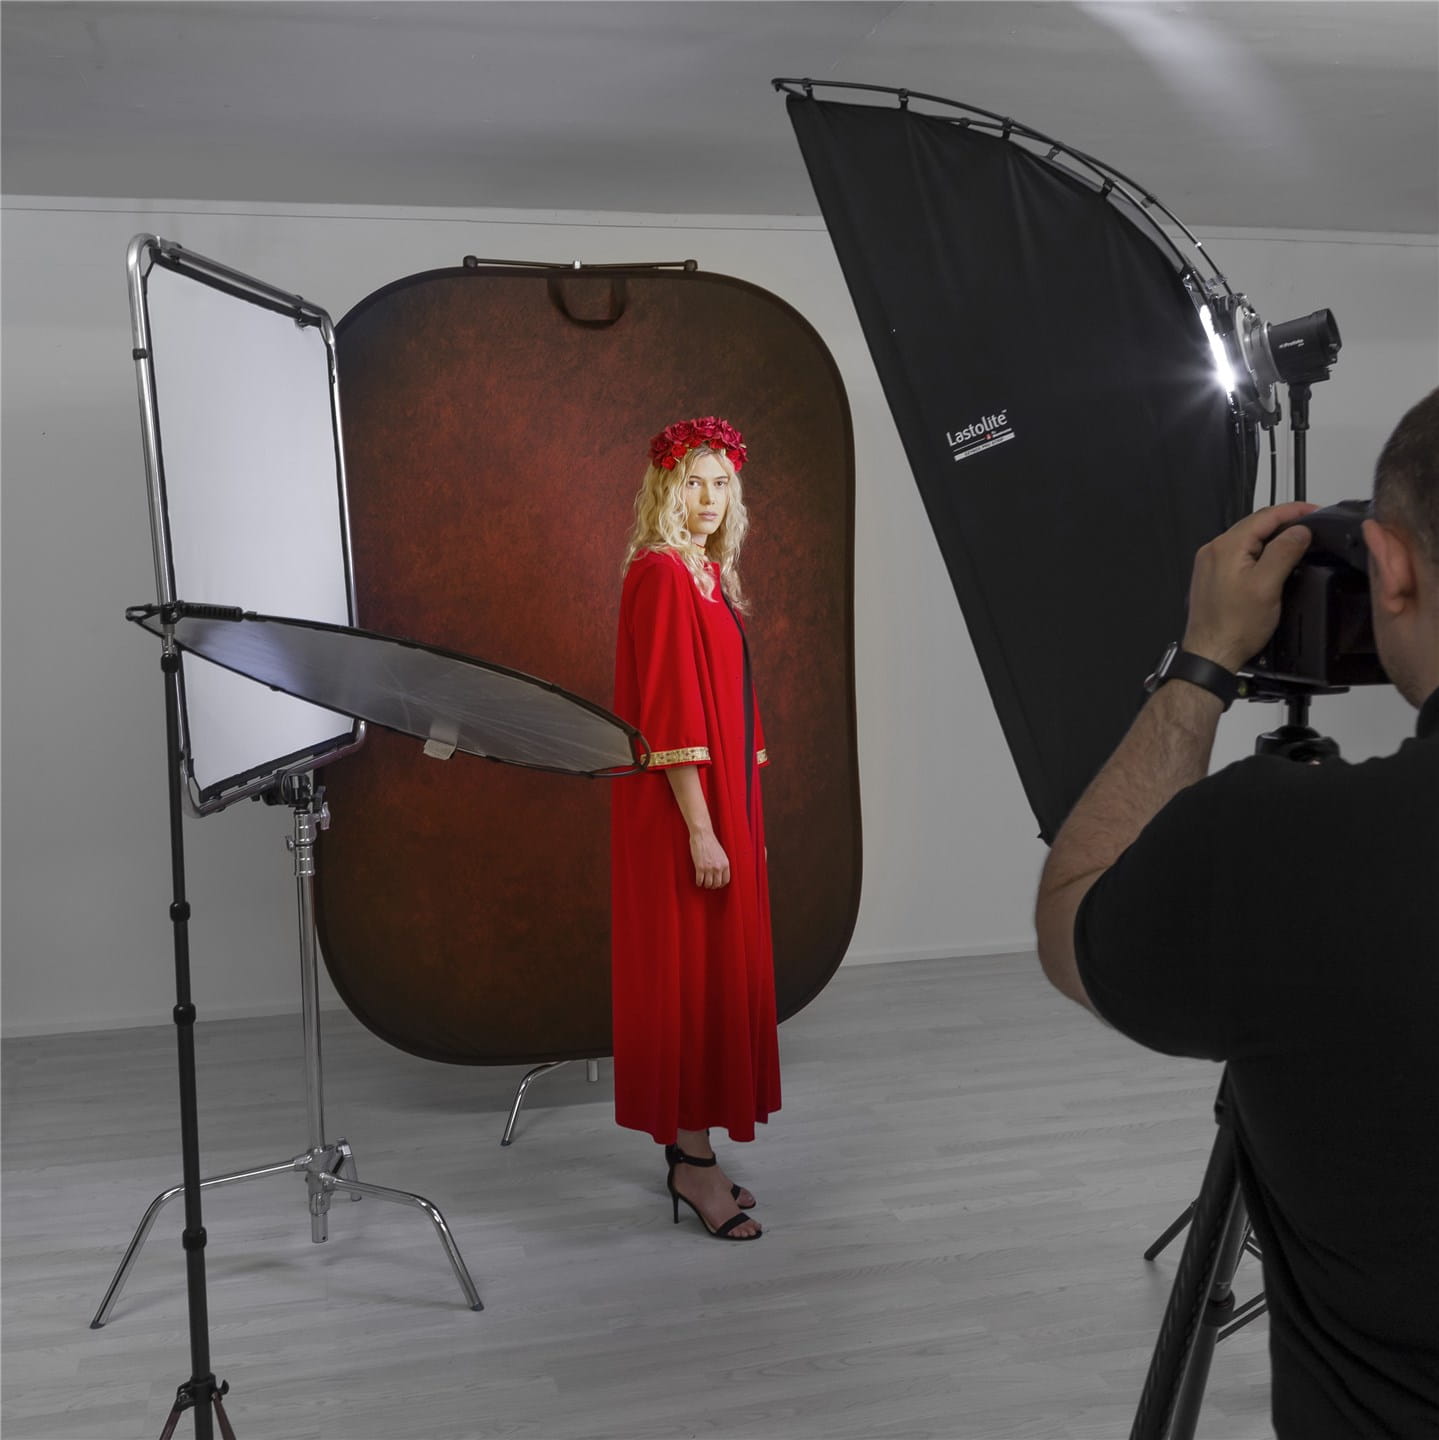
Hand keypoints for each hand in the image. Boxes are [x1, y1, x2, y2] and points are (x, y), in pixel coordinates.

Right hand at [689, 829, 730, 889]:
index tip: (717, 884)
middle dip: (713, 886)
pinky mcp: (700, 868)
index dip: (721, 884)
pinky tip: (698, 881)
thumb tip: (719, 873)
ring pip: (708, 884)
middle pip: (717, 884)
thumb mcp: (721, 853)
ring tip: (703, 883)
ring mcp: (709, 868)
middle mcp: (718, 867)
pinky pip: (700, 881)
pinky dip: (699, 883)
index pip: (726, 880)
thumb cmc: (710, 842)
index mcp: (725, 863)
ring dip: (705, 885)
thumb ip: (721, 863)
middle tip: (709, 884)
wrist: (702, 835)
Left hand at [1182, 502, 1318, 671]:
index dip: (1294, 511)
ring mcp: (1211, 563)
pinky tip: (1273, 558)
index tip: (1314, 511)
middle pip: (1255, 524)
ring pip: (1248, 538)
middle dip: (1285, 521)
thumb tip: (1299, 531)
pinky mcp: (1213, 576)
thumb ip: (1284, 553)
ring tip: (1297, 539)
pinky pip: (1240, 553)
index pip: (1265, 516)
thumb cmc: (1233, 627)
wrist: (1211, 653)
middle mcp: (1214, 551)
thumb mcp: (1267, 586)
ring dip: (1273, 536)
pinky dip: (1260, 551)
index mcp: (1226, 548)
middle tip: (1310, 524)